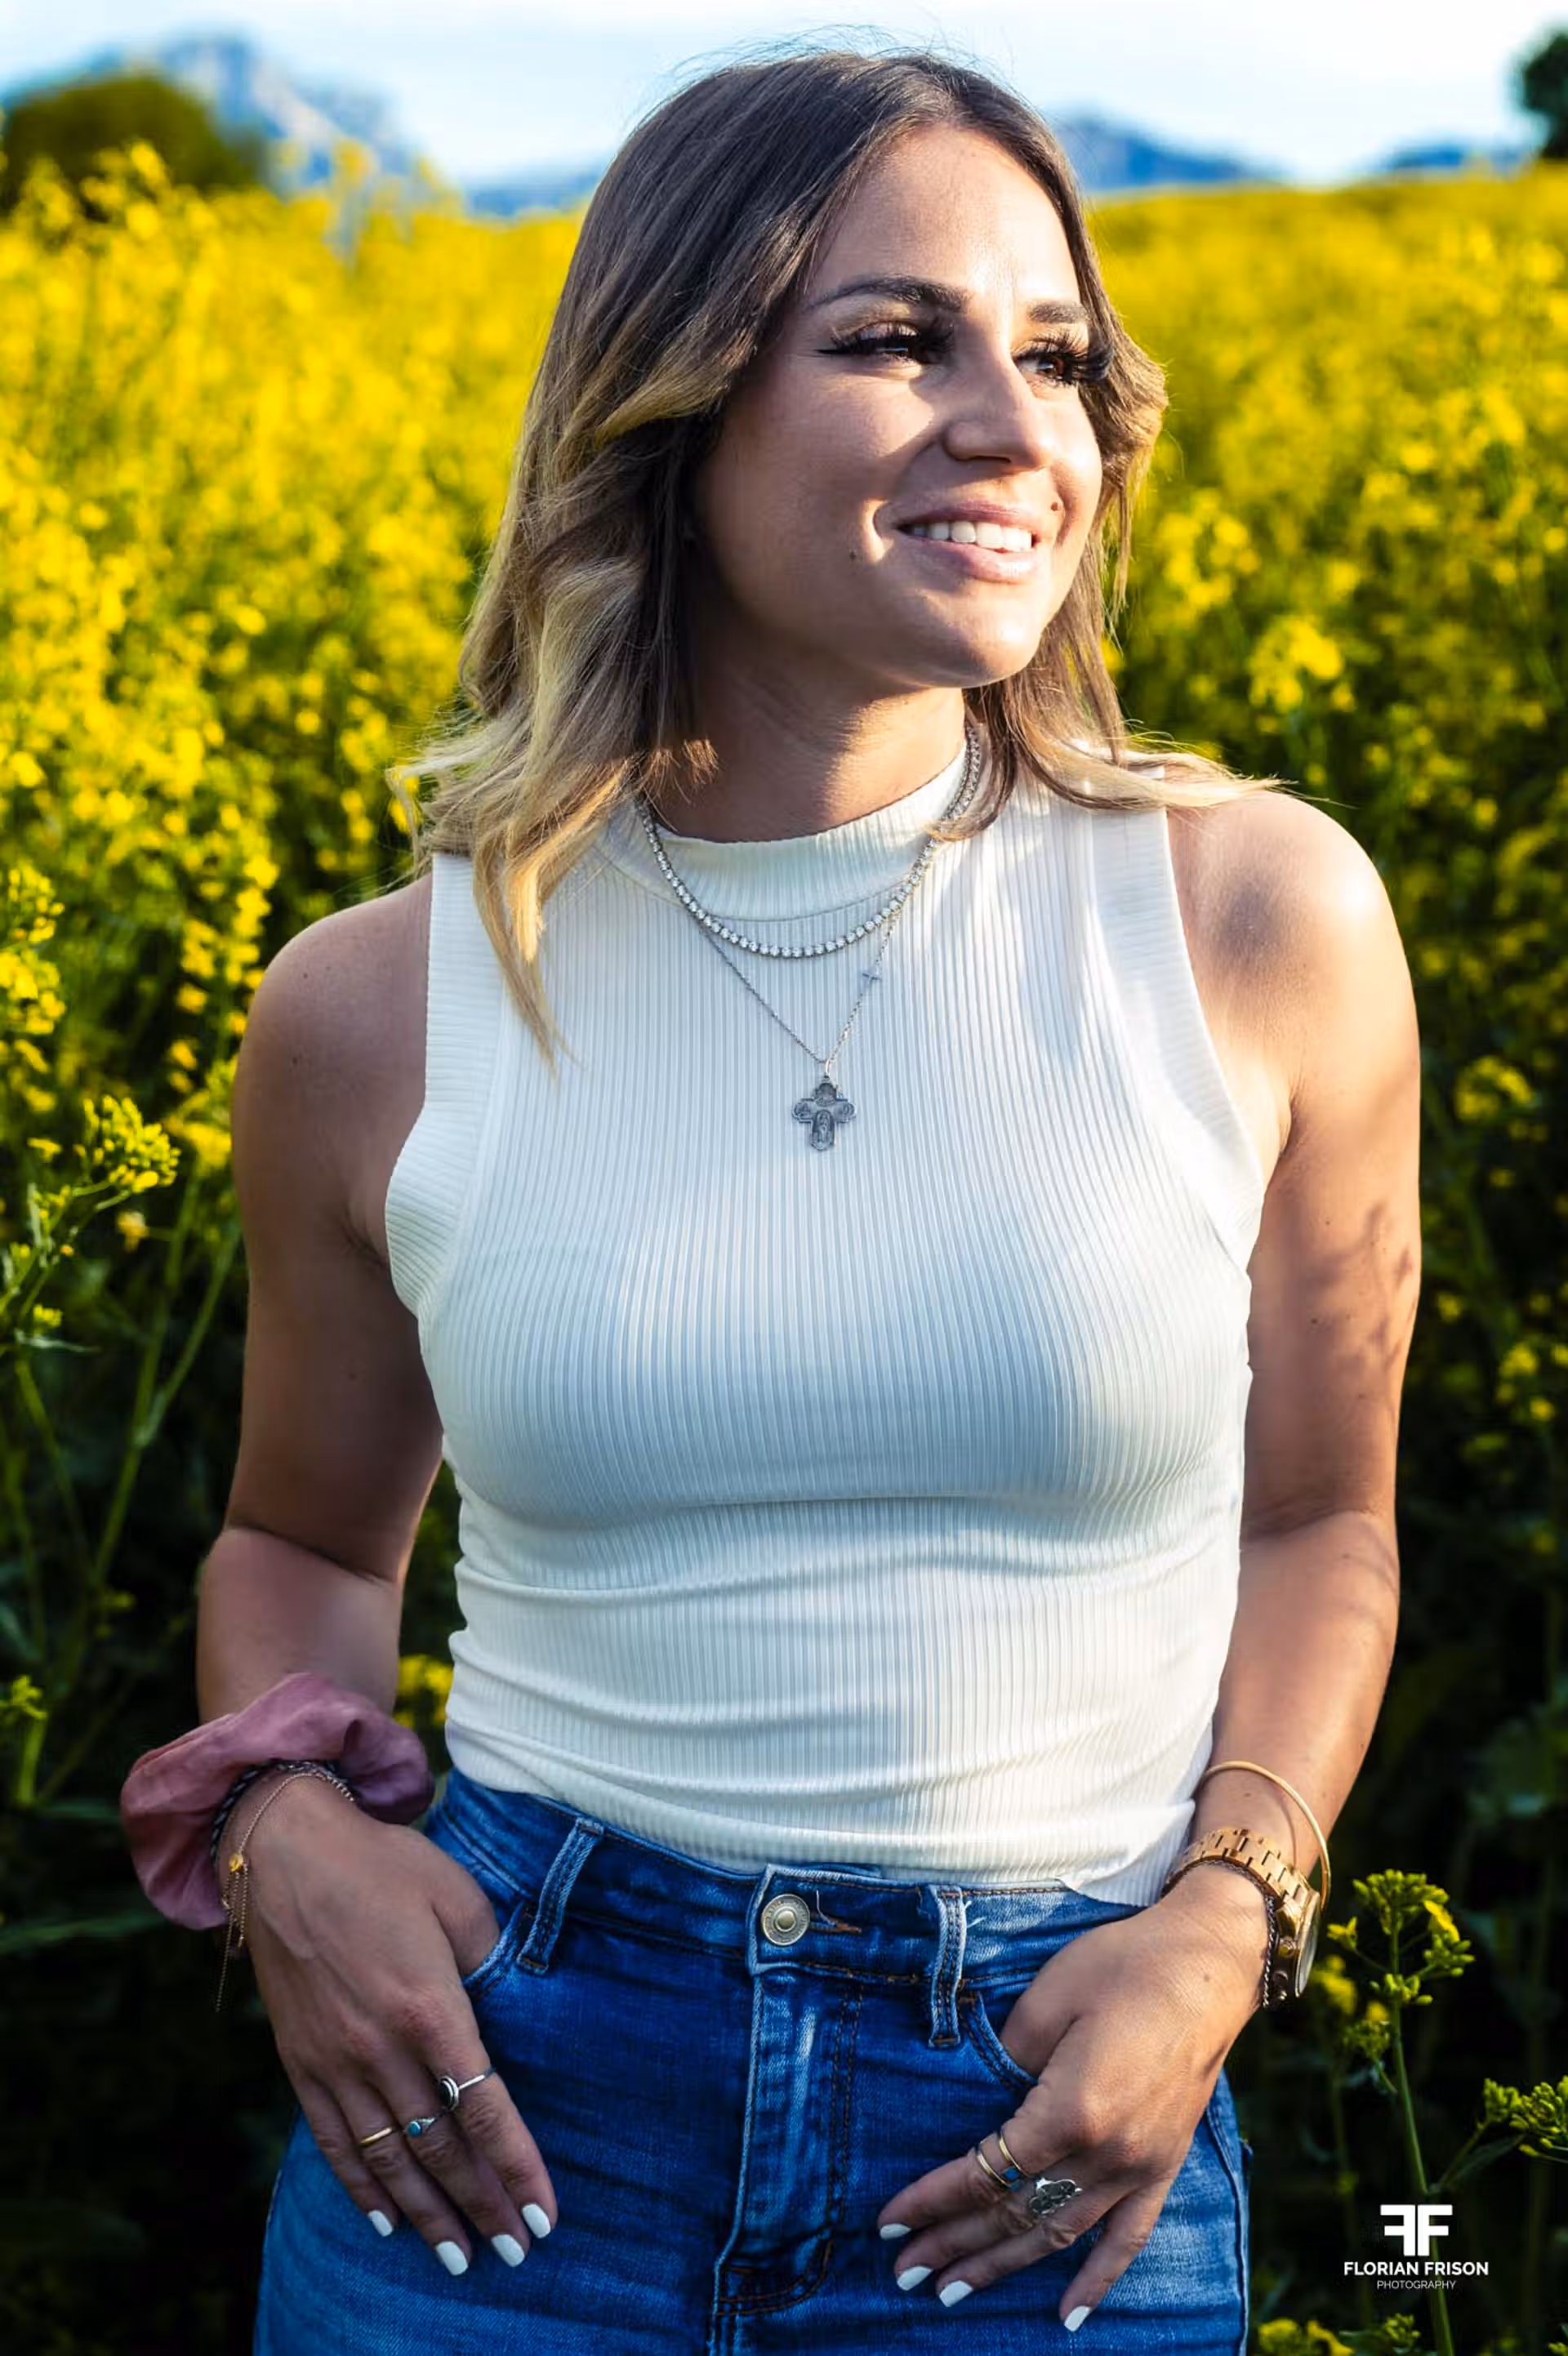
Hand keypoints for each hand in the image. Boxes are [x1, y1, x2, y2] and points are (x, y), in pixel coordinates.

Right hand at [234, 1772, 556, 2276]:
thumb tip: (518, 2002)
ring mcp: (336, 2060)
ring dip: (427, 2214)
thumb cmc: (381, 1864)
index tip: (543, 2215)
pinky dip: (362, 2188)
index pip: (485, 2108)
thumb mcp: (456, 1895)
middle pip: (440, 2148)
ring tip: (460, 2257)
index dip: (517, 2167)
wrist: (283, 1851)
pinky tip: (387, 2221)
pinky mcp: (300, 2062)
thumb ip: (490, 1956)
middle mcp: (381, 2046)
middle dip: (482, 2205)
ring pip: (389, 2158)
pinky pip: (333, 2142)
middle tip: (514, 2252)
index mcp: (430, 2005)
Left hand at [874, 1875, 1264, 2323]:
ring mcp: (1139, 2166)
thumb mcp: (1048, 1999)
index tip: (889, 2223)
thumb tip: (980, 2105)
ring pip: (1059, 2235)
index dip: (933, 2200)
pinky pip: (1128, 2239)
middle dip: (953, 2244)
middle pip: (1014, 2213)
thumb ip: (1007, 2060)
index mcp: (1070, 2111)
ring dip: (1003, 2266)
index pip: (985, 2173)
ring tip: (953, 2292)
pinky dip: (1098, 2282)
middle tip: (904, 2273)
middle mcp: (1106, 2154)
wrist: (1209, 1965)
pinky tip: (1069, 2319)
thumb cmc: (1122, 1966)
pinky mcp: (1164, 2165)